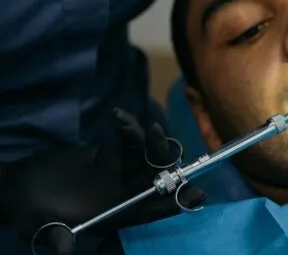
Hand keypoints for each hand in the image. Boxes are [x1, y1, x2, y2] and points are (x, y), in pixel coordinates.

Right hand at [0, 109, 204, 253]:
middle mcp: (123, 194)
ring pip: (148, 156)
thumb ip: (54, 237)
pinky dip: (129, 128)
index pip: (151, 210)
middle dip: (164, 159)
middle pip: (157, 178)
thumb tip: (62, 251)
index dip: (175, 203)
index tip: (197, 194)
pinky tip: (116, 116)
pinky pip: (130, 141)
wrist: (19, 189)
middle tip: (157, 135)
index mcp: (114, 216)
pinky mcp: (110, 154)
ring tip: (127, 123)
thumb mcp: (38, 227)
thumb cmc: (29, 212)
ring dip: (147, 138)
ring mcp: (118, 172)